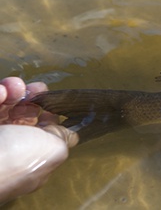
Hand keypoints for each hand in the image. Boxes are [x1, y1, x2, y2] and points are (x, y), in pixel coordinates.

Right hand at [0, 77, 77, 203]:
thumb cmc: (17, 158)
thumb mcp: (54, 149)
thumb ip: (64, 137)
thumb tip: (71, 134)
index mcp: (31, 158)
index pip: (42, 133)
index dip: (48, 114)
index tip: (53, 99)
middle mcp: (10, 149)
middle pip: (22, 116)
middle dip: (30, 98)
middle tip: (35, 88)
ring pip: (4, 109)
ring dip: (12, 92)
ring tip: (14, 85)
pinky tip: (1, 91)